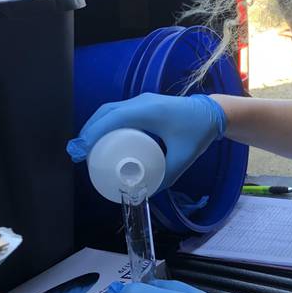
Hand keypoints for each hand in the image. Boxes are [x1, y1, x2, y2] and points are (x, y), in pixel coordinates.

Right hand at [67, 93, 226, 189]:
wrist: (213, 114)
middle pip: (106, 112)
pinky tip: (102, 138)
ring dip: (95, 126)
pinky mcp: (144, 104)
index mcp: (149, 111)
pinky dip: (106, 122)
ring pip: (110, 110)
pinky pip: (118, 111)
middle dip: (89, 131)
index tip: (81, 151)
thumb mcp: (184, 157)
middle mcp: (142, 102)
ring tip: (86, 147)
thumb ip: (167, 175)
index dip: (93, 133)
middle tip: (78, 153)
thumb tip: (146, 191)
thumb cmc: (198, 133)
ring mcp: (142, 101)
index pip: (113, 119)